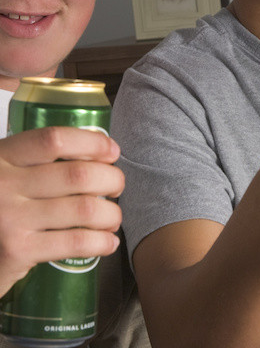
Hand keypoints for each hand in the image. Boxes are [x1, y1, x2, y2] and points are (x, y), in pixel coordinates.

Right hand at [0, 127, 124, 295]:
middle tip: (117, 187)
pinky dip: (101, 241)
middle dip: (110, 179)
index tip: (112, 151)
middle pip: (78, 174)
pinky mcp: (17, 251)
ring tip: (113, 217)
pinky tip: (108, 242)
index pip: (53, 139)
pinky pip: (76, 242)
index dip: (92, 142)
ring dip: (111, 213)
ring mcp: (10, 219)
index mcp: (1, 157)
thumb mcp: (3, 172)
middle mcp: (3, 184)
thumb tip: (97, 151)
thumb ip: (33, 160)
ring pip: (84, 209)